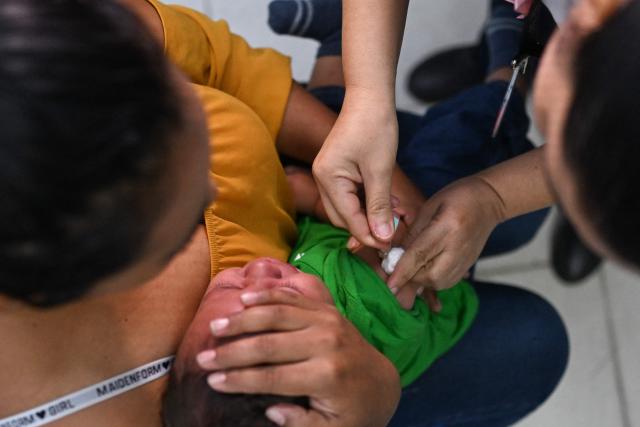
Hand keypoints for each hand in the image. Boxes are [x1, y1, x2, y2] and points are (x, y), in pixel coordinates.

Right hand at [198, 289, 400, 426]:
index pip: (273, 377)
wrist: (379, 381)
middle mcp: (327, 343)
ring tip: (216, 325)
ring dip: (244, 319)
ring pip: (278, 314)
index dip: (239, 380)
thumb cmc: (351, 410)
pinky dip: (267, 296)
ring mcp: (328, 320)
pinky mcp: (326, 308)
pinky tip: (244, 299)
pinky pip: (292, 298)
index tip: (212, 381)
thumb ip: (301, 424)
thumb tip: (271, 409)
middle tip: (203, 357)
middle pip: (270, 344)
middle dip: (232, 351)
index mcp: (328, 376)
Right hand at [313, 105, 397, 249]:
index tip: (389, 246)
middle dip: (366, 228)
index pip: (347, 219)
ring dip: (367, 216)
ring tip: (391, 218)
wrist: (369, 97)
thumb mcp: (381, 171)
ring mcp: (326, 174)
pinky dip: (365, 203)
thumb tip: (383, 238)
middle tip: (391, 236)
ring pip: (345, 209)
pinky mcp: (335, 170)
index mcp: (328, 178)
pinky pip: (348, 196)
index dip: (369, 235)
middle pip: (342, 218)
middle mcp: (321, 178)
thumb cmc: (375, 127)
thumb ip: (380, 207)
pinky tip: (384, 204)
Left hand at [388, 176, 504, 308]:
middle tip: (398, 266)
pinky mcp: (469, 265)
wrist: (489, 201)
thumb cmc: (456, 197)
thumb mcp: (428, 207)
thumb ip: (412, 233)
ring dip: (420, 279)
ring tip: (412, 265)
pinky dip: (432, 280)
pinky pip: (446, 282)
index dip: (402, 271)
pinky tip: (426, 267)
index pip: (420, 254)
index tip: (389, 285)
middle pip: (430, 275)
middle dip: (410, 276)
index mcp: (447, 226)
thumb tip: (394, 256)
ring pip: (438, 282)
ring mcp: (466, 259)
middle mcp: (458, 247)